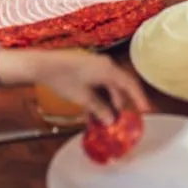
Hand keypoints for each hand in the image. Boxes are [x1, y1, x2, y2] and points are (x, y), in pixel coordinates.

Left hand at [0, 49, 150, 123]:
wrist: (42, 65)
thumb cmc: (63, 79)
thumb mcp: (83, 98)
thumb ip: (100, 109)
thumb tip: (111, 120)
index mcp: (108, 70)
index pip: (130, 85)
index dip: (139, 98)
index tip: (145, 110)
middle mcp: (104, 65)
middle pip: (118, 87)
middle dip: (118, 106)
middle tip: (118, 121)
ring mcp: (95, 66)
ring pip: (107, 88)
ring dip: (106, 104)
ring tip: (100, 121)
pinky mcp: (86, 69)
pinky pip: (98, 84)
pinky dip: (97, 98)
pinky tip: (90, 113)